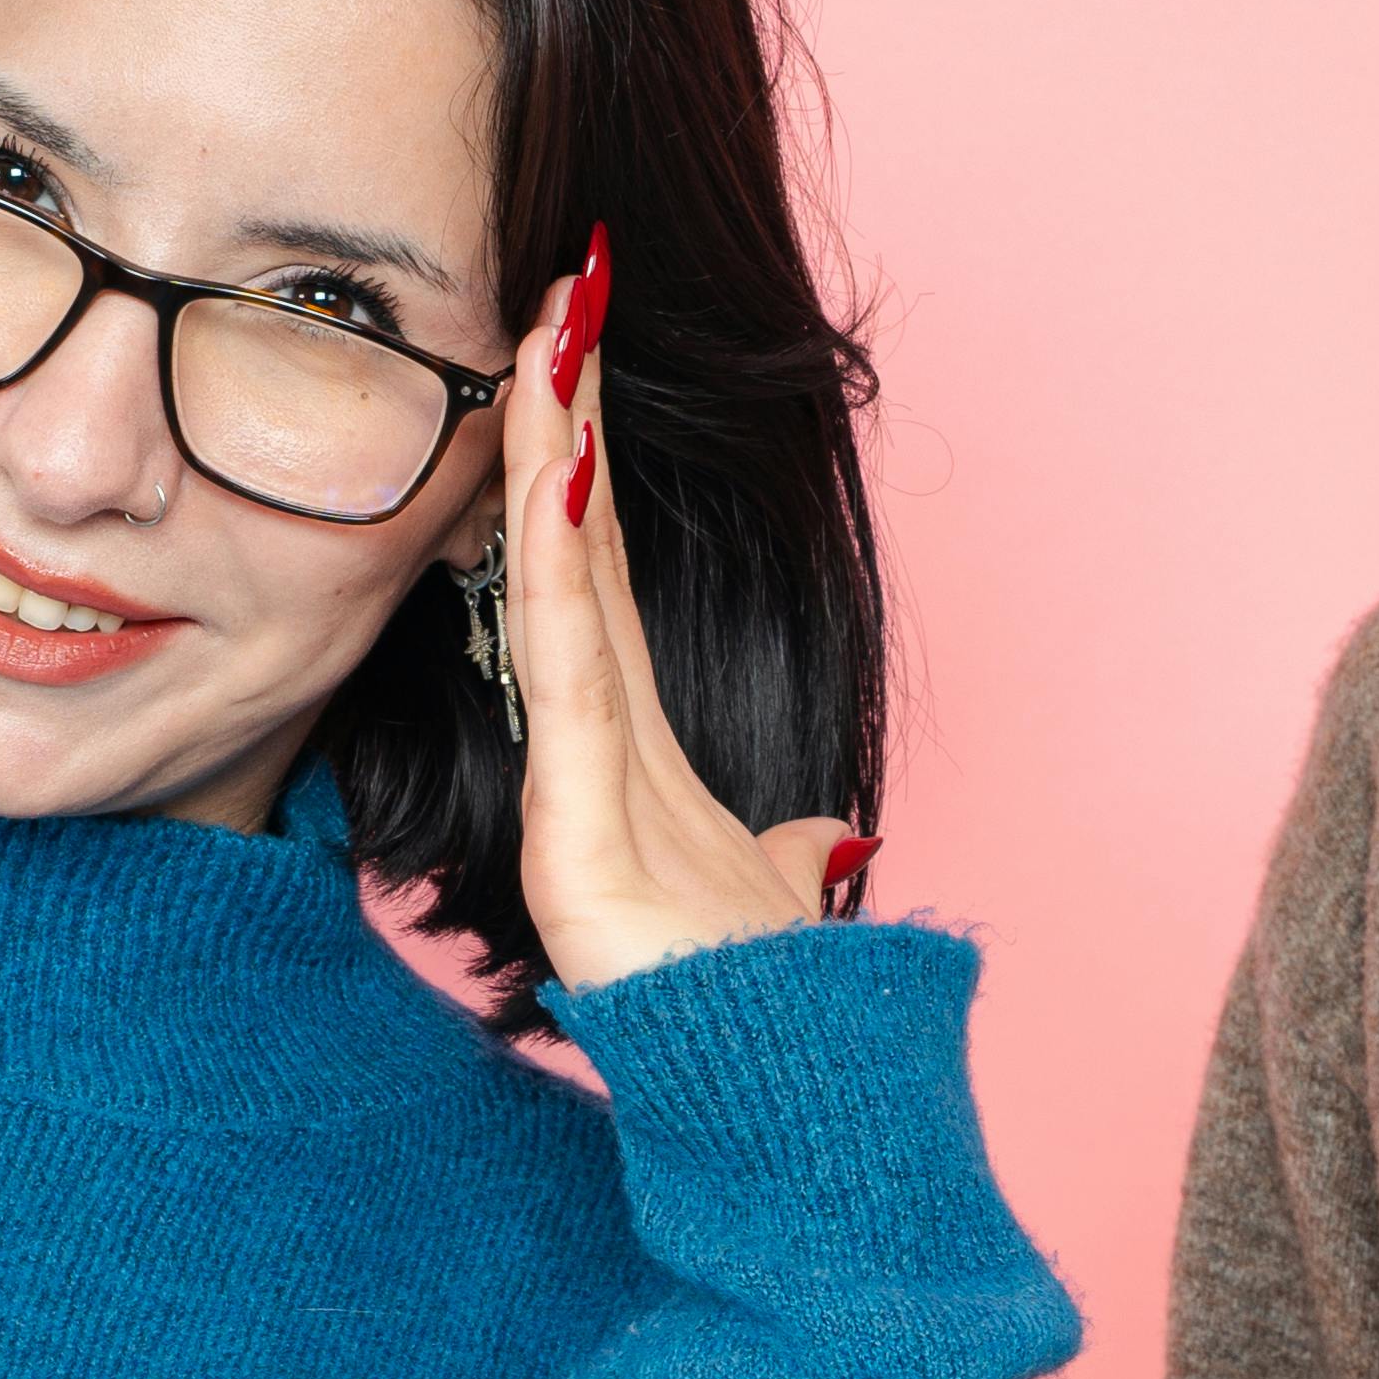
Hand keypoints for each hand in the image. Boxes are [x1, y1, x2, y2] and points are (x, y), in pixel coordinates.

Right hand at [495, 233, 859, 993]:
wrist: (758, 1090)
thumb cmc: (748, 1005)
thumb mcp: (785, 894)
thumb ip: (793, 854)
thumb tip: (833, 839)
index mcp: (642, 741)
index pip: (610, 570)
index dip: (593, 461)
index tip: (587, 349)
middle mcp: (598, 741)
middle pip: (575, 546)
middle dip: (562, 416)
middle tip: (556, 288)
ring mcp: (579, 774)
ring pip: (559, 582)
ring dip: (550, 455)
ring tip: (545, 336)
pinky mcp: (574, 819)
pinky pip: (566, 665)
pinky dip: (558, 567)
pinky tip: (554, 473)